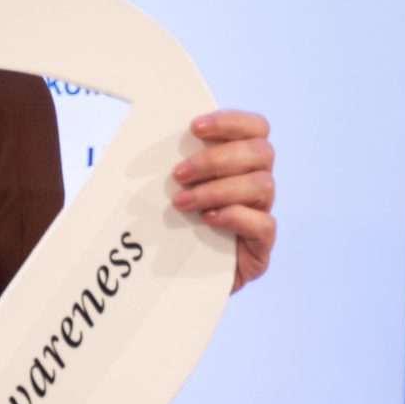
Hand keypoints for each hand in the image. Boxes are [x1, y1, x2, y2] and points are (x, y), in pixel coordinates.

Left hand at [172, 110, 275, 291]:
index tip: (194, 127)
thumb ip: (165, 164)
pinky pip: (264, 225)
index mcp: (238, 164)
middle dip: (216, 159)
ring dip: (218, 189)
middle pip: (261, 152)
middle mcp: (256, 186)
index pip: (255, 129)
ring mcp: (261, 216)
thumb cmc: (163, 228)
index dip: (231, 121)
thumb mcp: (161, 191)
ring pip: (262, 185)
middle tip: (178, 174)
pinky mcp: (260, 248)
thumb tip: (140, 133)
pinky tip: (207, 220)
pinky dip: (235, 216)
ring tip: (182, 202)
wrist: (168, 282)